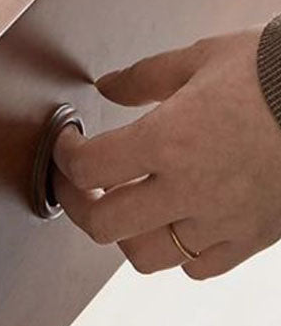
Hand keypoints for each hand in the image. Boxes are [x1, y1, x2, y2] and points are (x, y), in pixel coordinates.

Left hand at [52, 28, 280, 278]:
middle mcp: (189, 189)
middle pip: (104, 226)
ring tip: (125, 204)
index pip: (89, 169)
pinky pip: (198, 267)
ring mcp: (221, 220)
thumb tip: (106, 87)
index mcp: (168, 140)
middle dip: (79, 205)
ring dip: (125, 232)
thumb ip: (143, 78)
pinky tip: (177, 221)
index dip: (65, 157)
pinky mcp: (252, 239)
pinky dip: (178, 251)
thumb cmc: (271, 71)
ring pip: (146, 256)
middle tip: (79, 184)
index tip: (69, 144)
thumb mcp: (200, 58)